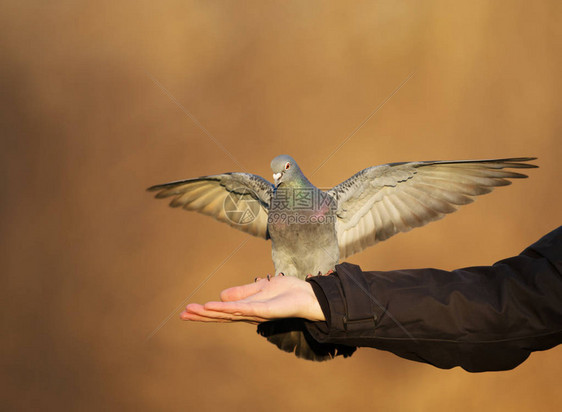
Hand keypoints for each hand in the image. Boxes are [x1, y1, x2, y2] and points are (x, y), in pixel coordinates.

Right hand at [180, 275, 325, 323]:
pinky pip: (243, 309)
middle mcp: (248, 314)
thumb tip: (221, 296)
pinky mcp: (264, 311)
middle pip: (221, 316)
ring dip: (209, 312)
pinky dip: (228, 308)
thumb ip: (242, 292)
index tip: (186, 311)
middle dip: (202, 316)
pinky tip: (215, 306)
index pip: (222, 311)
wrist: (308, 296)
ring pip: (228, 313)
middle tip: (182, 315)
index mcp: (247, 309)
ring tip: (192, 311)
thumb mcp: (260, 287)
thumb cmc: (287, 292)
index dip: (204, 312)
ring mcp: (255, 314)